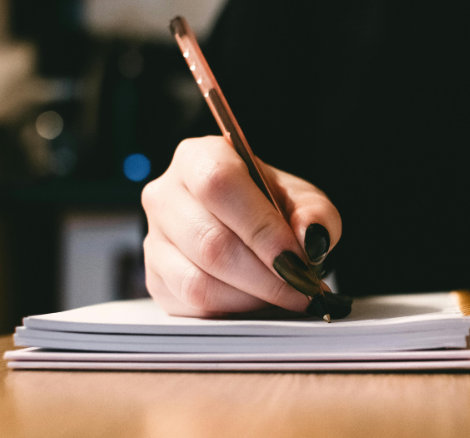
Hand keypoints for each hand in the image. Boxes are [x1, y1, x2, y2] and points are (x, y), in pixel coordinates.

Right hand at [141, 136, 341, 317]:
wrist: (251, 225)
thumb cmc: (274, 207)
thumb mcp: (305, 201)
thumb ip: (316, 215)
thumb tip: (310, 238)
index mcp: (199, 158)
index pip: (219, 186)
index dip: (260, 228)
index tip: (298, 259)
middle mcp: (165, 195)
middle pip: (210, 242)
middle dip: (266, 276)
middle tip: (303, 289)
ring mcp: (154, 239)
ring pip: (198, 281)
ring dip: (252, 297)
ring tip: (286, 296)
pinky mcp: (155, 279)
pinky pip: (192, 305)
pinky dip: (233, 310)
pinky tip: (259, 302)